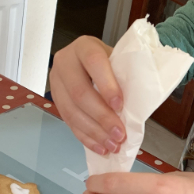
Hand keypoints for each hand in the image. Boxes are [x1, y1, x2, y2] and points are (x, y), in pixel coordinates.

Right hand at [49, 36, 125, 155]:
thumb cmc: (111, 62)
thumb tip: (137, 107)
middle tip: (119, 133)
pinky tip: (99, 146)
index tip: (120, 105)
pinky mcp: (56, 100)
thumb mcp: (119, 61)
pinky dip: (86, 137)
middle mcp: (66, 61)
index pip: (94, 62)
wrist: (92, 63)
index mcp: (85, 46)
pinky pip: (68, 122)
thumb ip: (126, 77)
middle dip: (101, 117)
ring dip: (94, 132)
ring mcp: (57, 82)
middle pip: (80, 92)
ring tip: (112, 144)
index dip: (107, 85)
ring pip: (71, 111)